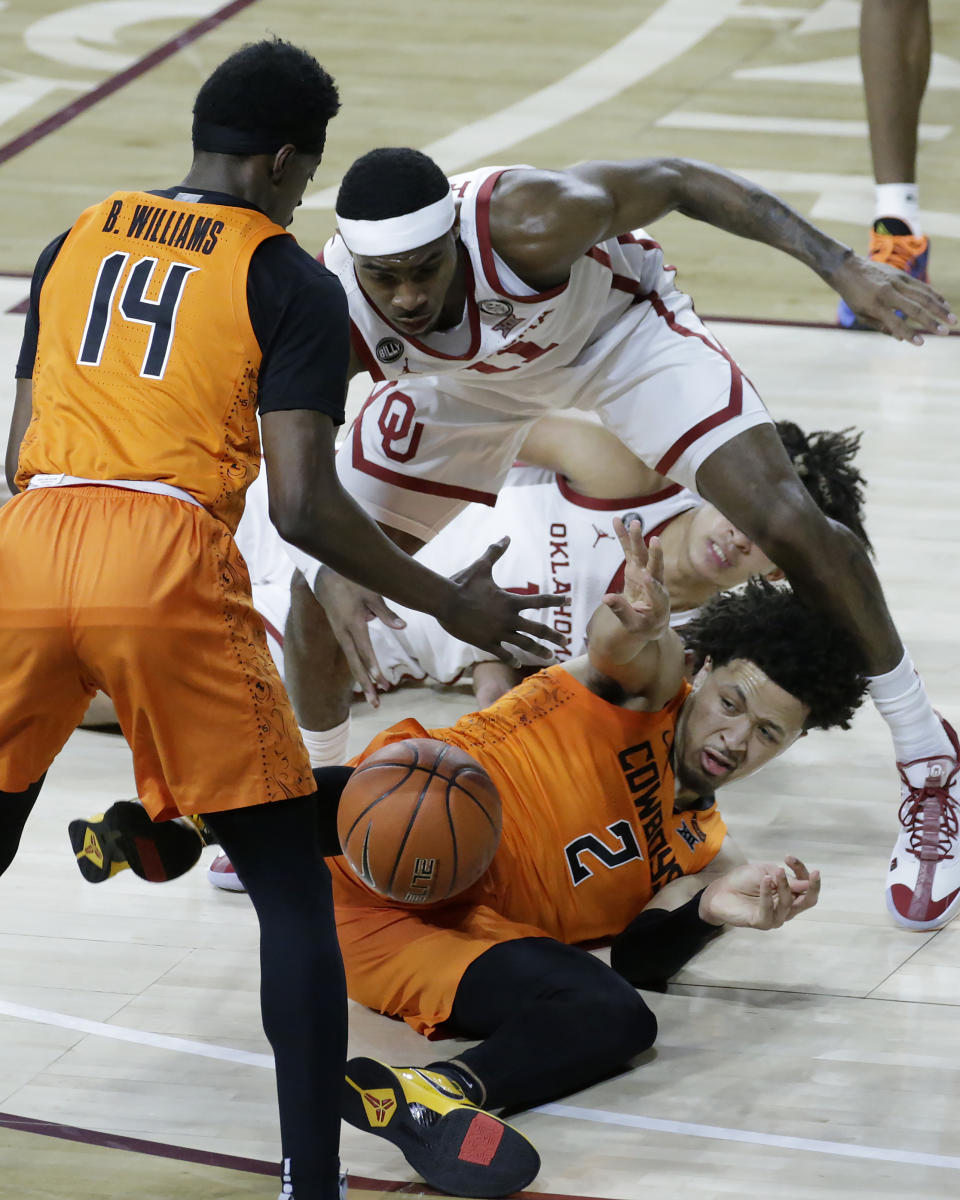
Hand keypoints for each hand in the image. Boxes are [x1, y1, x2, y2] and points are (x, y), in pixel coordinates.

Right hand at [313, 568, 405, 706]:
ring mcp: (341, 636)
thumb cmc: (351, 582)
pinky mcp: (341, 635)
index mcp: (353, 623)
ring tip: (376, 699)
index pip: (364, 649)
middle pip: (356, 664)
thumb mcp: (371, 593)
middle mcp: (344, 634)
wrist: (324, 577)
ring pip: (353, 663)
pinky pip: (351, 657)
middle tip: (377, 703)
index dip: (372, 665)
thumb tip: (403, 627)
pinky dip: (360, 670)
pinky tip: (369, 682)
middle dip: (367, 684)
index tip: (380, 680)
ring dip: (364, 682)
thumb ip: (386, 612)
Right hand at [442, 537, 568, 665]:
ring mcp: (498, 632)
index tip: (569, 600)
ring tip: (551, 656)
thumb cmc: (461, 582)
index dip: (556, 600)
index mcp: (510, 601)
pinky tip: (518, 663)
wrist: (443, 600)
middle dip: (554, 636)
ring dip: (539, 650)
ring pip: (524, 644)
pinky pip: (503, 653)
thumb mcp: (481, 566)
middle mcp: (508, 618)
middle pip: (538, 629)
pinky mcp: (485, 643)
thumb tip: (506, 536)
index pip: (540, 600)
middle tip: (566, 642)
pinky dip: (512, 659)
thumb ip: (495, 552)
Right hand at [599, 518, 669, 639]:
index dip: (651, 585)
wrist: (652, 621)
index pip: (655, 591)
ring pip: (642, 554)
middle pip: (654, 566)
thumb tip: (605, 598)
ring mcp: (645, 573)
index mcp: (659, 601)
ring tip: (634, 522)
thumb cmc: (644, 626)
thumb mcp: (633, 625)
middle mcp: (655, 583)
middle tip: (653, 540)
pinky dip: (624, 537)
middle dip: (654, 554)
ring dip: (638, 539)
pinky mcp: (636, 568)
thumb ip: (621, 611)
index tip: (645, 578)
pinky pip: (629, 551)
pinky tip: (617, 521)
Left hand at [698, 856, 820, 928]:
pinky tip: (765, 881)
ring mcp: (776, 917)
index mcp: (789, 893)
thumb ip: (783, 878)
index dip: (802, 870)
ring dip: (784, 886)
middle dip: (813, 886)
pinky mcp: (762, 923)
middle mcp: (786, 907)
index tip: (788, 857)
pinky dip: (768, 895)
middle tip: (815, 873)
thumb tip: (805, 883)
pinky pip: (770, 911)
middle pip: (808, 900)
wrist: (719, 891)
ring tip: (772, 873)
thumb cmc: (742, 880)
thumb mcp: (764, 872)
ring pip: (789, 904)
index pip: (805, 884)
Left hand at [828, 254, 955, 344]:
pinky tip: (944, 304)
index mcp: (875, 305)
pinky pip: (922, 286)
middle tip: (945, 332)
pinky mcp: (902, 275)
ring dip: (939, 308)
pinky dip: (935, 295)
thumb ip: (881, 326)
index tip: (921, 343)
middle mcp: (888, 292)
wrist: (849, 268)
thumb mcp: (861, 315)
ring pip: (923, 295)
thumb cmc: (853, 296)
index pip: (895, 323)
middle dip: (932, 321)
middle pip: (915, 308)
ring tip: (952, 319)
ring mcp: (897, 282)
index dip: (909, 334)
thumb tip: (901, 338)